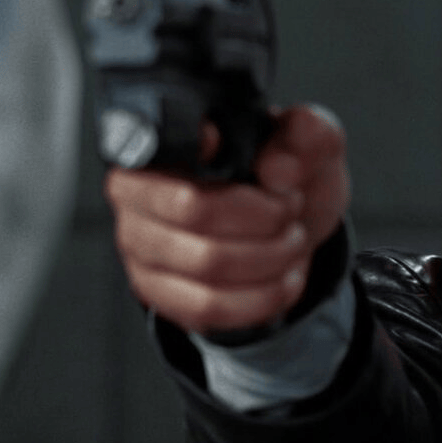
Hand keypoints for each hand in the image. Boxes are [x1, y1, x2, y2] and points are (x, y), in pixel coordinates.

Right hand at [105, 104, 349, 334]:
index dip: (208, 156)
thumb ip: (304, 135)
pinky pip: (208, 307)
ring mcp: (141, 248)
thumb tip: (278, 169)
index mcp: (160, 143)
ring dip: (267, 258)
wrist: (288, 226)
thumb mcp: (308, 143)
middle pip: (194, 209)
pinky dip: (259, 296)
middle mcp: (133, 194)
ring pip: (206, 263)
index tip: (260, 172)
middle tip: (291, 210)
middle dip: (262, 215)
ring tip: (291, 243)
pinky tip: (283, 280)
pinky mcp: (159, 294)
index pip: (168, 150)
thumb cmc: (283, 176)